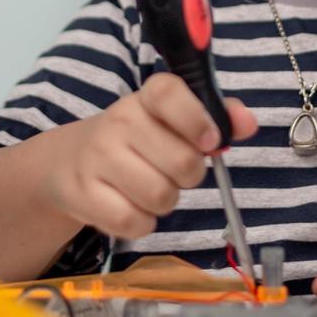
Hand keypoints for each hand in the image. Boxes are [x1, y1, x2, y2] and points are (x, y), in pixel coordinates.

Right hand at [43, 73, 256, 238]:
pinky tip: (132, 206)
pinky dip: (142, 223)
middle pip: (182, 162)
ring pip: (160, 196)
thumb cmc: (135, 141)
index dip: (196, 118)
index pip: (168, 93)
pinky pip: (134, 222)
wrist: (68, 162)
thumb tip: (248, 123)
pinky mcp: (83, 195)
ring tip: (151, 188)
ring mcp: (97, 159)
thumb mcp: (170, 121)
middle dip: (189, 176)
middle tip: (174, 172)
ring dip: (166, 201)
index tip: (210, 140)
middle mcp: (117, 122)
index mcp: (144, 99)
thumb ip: (215, 117)